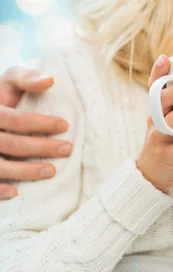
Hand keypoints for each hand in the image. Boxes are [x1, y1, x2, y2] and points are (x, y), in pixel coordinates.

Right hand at [0, 66, 71, 199]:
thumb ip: (25, 78)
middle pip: (11, 144)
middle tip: (67, 149)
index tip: (65, 125)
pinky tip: (16, 193)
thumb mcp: (7, 82)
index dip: (41, 123)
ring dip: (26, 171)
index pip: (16, 120)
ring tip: (53, 171)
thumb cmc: (0, 97)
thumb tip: (50, 81)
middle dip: (41, 148)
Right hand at [136, 55, 172, 191]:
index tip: (165, 58)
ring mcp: (159, 138)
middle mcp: (154, 121)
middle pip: (162, 101)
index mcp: (156, 110)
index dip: (158, 73)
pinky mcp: (167, 156)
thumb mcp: (170, 120)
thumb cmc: (168, 140)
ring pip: (172, 122)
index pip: (154, 88)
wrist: (152, 174)